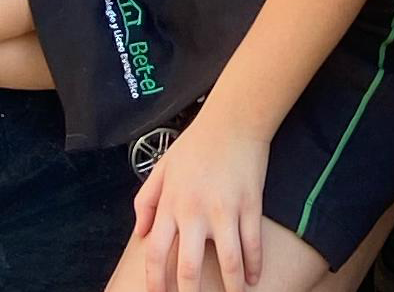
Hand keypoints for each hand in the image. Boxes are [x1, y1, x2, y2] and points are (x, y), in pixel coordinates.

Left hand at [135, 108, 268, 291]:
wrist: (233, 118)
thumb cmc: (196, 142)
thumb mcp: (162, 167)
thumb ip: (145, 200)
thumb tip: (138, 234)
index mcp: (171, 204)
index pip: (156, 254)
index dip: (155, 283)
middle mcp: (195, 211)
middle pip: (188, 269)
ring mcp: (225, 210)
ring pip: (228, 264)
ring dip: (231, 288)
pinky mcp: (250, 204)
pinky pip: (252, 244)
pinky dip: (254, 266)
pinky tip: (254, 279)